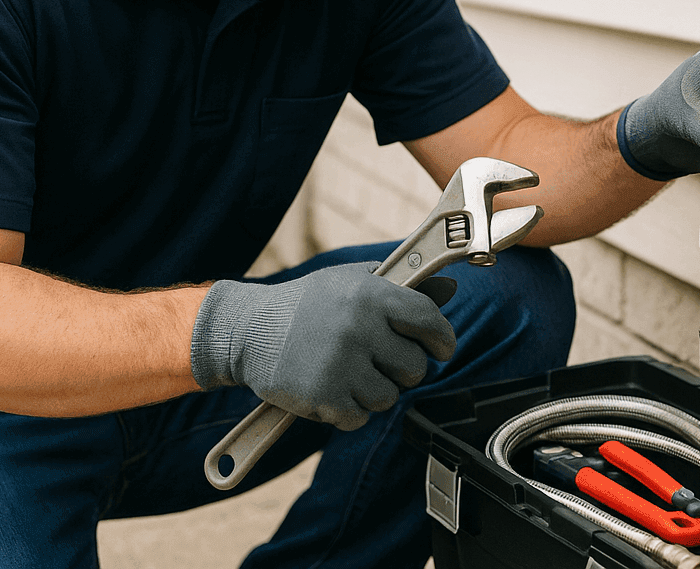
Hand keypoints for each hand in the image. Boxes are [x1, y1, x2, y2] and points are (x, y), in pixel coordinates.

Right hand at [190, 263, 456, 430]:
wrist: (249, 330)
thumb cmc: (307, 304)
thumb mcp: (351, 281)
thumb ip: (400, 288)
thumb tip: (450, 288)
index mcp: (370, 294)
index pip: (428, 319)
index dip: (442, 339)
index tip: (441, 349)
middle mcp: (359, 327)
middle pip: (414, 368)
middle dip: (401, 369)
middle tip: (377, 361)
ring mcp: (341, 364)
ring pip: (389, 397)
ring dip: (373, 391)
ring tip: (346, 372)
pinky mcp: (324, 396)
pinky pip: (360, 417)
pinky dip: (348, 410)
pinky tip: (329, 388)